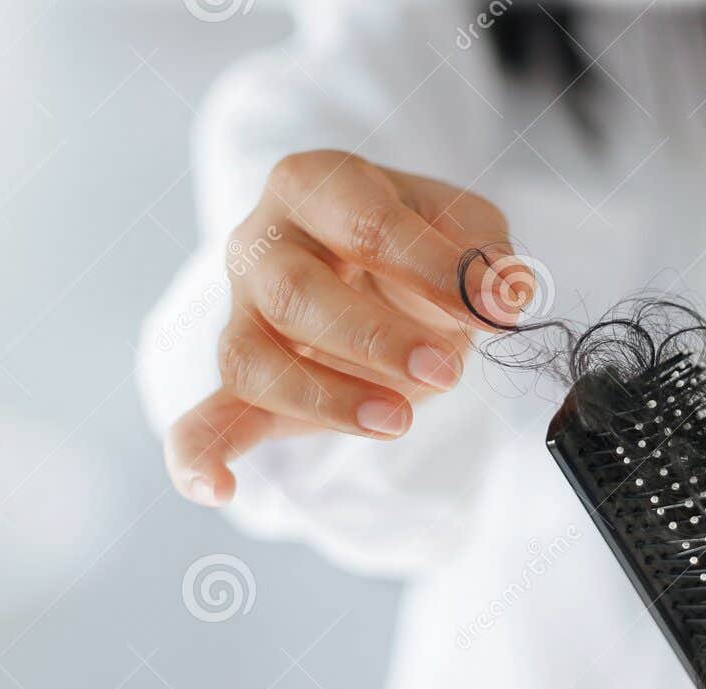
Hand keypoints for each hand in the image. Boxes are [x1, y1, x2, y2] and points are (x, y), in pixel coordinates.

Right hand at [164, 150, 522, 506]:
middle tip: (443, 370)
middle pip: (294, 293)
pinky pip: (206, 418)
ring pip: (253, 361)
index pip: (366, 224)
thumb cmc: (413, 238)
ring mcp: (242, 314)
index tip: (495, 312)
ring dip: (325, 400)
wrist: (372, 263)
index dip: (434, 271)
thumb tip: (504, 295)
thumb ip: (483, 255)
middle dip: (373, 339)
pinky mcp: (242, 380)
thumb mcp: (462, 223)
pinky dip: (201, 455)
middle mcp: (262, 245)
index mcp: (314, 185)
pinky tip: (216, 487)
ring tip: (395, 421)